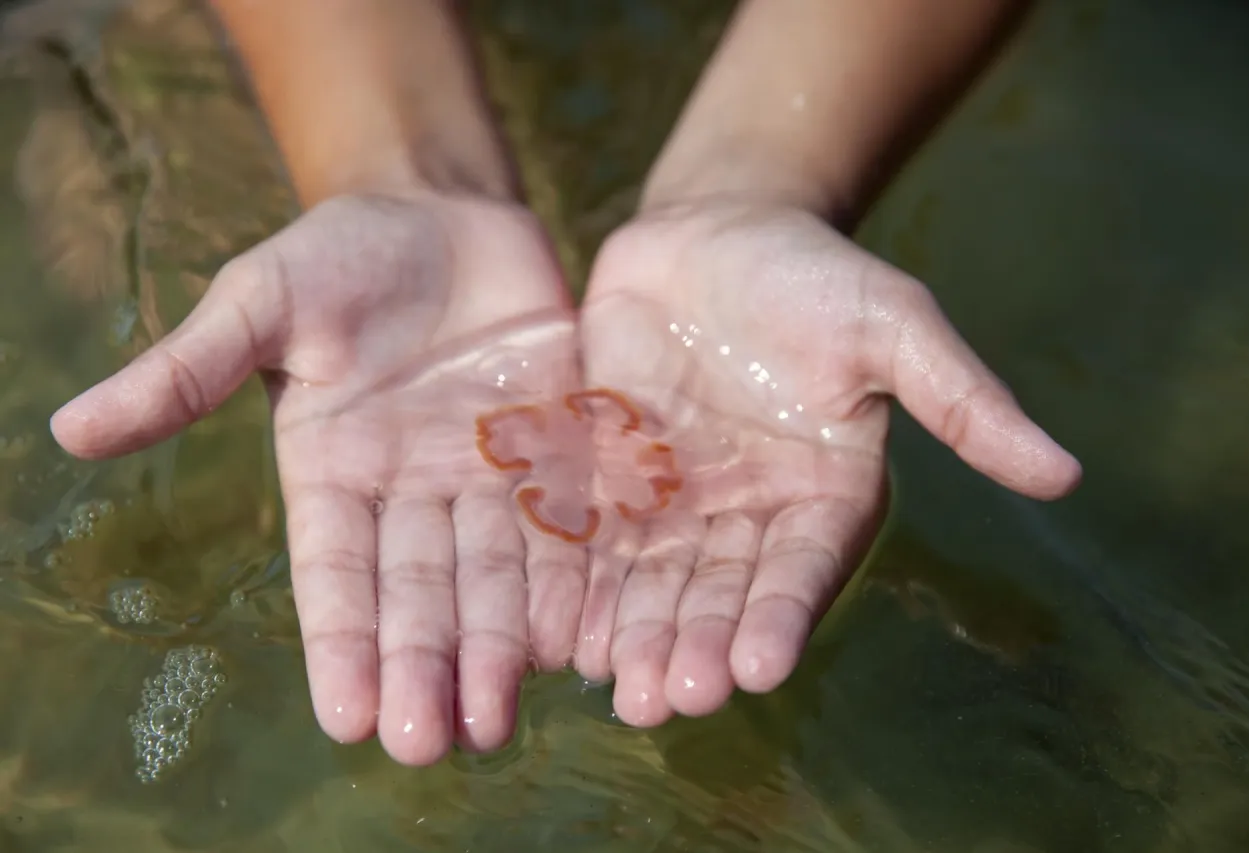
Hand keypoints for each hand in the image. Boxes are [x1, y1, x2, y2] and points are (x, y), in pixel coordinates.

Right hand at [50, 189, 586, 763]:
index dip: (343, 643)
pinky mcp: (553, 446)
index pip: (336, 574)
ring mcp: (485, 475)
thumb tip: (69, 429)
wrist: (443, 210)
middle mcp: (411, 492)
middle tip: (428, 744)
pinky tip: (572, 642)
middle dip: (423, 667)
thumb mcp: (260, 303)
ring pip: (492, 578)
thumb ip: (188, 370)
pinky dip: (565, 582)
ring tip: (493, 725)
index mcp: (334, 473)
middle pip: (420, 593)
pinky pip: (562, 522)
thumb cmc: (338, 252)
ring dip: (494, 651)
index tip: (350, 717)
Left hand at [575, 201, 1080, 725]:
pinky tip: (555, 627)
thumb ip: (961, 399)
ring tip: (614, 685)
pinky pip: (589, 535)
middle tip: (670, 699)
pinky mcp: (610, 474)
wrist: (716, 228)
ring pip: (652, 580)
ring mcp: (674, 499)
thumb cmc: (815, 275)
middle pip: (719, 592)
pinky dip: (577, 581)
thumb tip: (1066, 473)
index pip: (800, 568)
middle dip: (696, 644)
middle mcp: (747, 512)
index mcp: (821, 493)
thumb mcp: (892, 323)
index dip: (778, 616)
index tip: (758, 667)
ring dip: (635, 634)